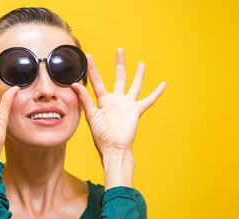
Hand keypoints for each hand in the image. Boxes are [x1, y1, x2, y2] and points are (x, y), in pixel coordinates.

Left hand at [72, 48, 165, 187]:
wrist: (113, 148)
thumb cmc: (101, 136)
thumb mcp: (91, 115)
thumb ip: (84, 99)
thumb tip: (74, 84)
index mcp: (104, 101)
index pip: (97, 81)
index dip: (93, 69)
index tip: (88, 56)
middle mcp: (116, 100)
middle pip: (119, 78)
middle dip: (119, 64)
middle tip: (120, 50)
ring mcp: (128, 105)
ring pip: (134, 85)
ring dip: (138, 75)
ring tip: (141, 63)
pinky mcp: (137, 110)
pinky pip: (149, 99)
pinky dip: (157, 92)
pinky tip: (164, 84)